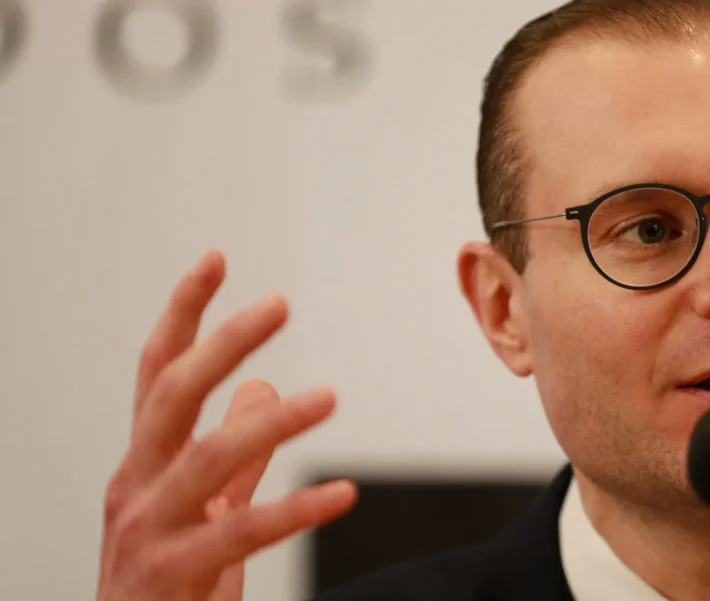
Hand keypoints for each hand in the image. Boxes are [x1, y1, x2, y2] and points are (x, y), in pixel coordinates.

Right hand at [96, 250, 357, 600]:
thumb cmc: (169, 583)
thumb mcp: (203, 507)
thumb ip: (235, 450)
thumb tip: (262, 386)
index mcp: (144, 463)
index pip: (158, 373)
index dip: (184, 314)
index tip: (215, 259)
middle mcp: (136, 487)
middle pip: (171, 397)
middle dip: (221, 343)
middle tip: (279, 303)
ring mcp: (148, 532)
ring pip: (206, 459)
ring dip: (272, 425)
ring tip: (328, 397)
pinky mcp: (172, 576)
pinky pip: (240, 534)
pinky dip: (296, 510)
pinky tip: (343, 492)